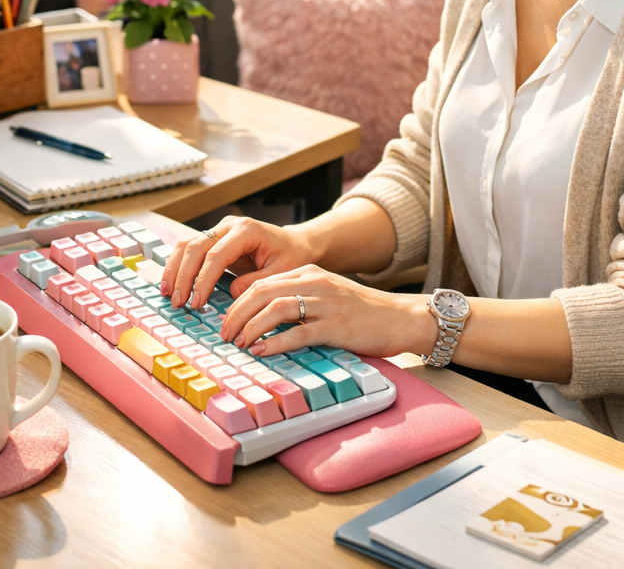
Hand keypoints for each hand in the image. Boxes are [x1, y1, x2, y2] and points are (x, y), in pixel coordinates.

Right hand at [160, 216, 316, 308]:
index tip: (197, 303)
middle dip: (184, 276)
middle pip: (196, 247)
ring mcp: (219, 229)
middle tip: (178, 302)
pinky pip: (189, 249)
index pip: (217, 254)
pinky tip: (172, 284)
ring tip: (168, 294)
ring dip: (175, 270)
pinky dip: (178, 266)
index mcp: (247, 230)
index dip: (203, 279)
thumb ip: (257, 282)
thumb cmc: (290, 256)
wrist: (294, 243)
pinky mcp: (213, 238)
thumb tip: (233, 292)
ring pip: (187, 245)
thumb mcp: (281, 272)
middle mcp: (229, 225)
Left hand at [218, 265, 436, 359]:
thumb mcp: (326, 296)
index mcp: (309, 273)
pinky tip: (262, 351)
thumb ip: (299, 299)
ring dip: (250, 327)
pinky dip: (275, 342)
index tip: (224, 321)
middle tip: (223, 335)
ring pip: (276, 309)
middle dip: (236, 314)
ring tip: (238, 343)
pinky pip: (298, 332)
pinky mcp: (337, 326)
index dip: (238, 302)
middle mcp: (315, 283)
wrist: (400, 317)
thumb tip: (263, 319)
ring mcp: (326, 304)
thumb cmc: (362, 312)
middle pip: (262, 292)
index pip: (262, 282)